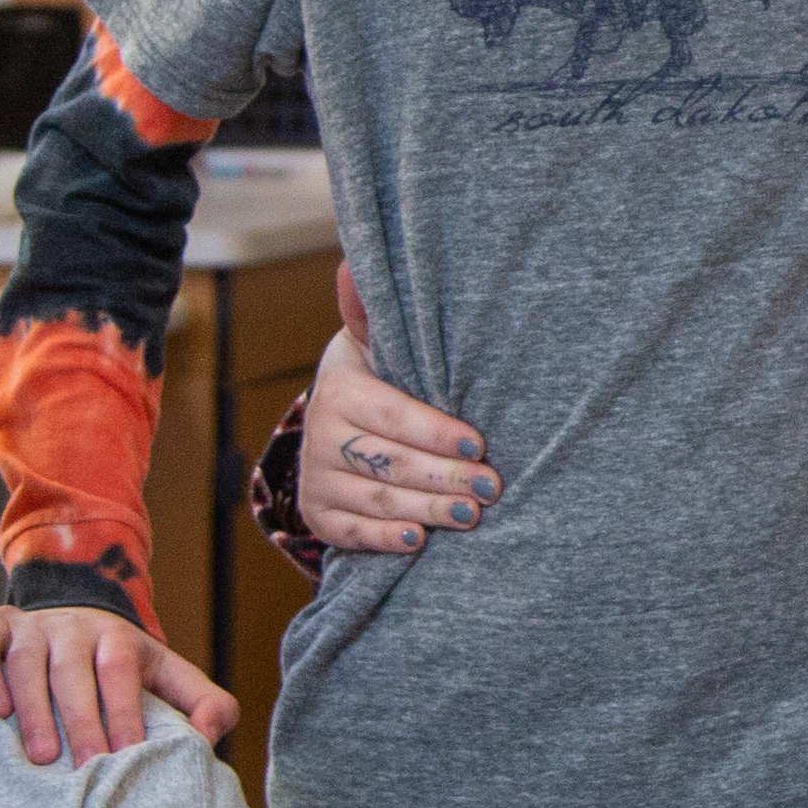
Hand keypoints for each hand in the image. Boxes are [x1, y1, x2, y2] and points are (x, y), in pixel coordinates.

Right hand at [0, 600, 235, 765]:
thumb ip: (207, 705)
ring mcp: (32, 627)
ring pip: (27, 662)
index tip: (129, 753)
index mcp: (119, 638)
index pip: (121, 671)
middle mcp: (74, 627)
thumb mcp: (171, 678)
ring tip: (41, 756)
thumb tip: (208, 736)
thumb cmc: (125, 668)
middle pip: (73, 670)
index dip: (124, 710)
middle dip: (81, 719)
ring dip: (32, 708)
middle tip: (86, 766)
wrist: (75, 621)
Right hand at [284, 266, 498, 554]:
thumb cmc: (382, 377)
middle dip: (444, 476)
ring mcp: (317, 479)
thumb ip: (376, 314)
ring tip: (471, 515)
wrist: (339, 422)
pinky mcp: (320, 516)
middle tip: (490, 487)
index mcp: (341, 390)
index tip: (479, 443)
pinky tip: (420, 540)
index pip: (393, 415)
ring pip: (377, 499)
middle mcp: (320, 436)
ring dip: (427, 509)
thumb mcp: (378, 343)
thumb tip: (351, 267)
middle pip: (389, 462)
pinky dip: (386, 539)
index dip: (436, 433)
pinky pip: (352, 534)